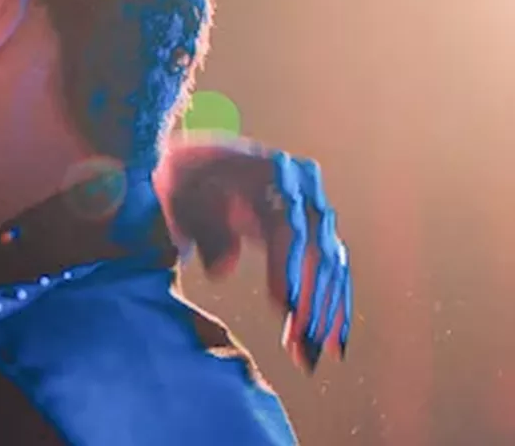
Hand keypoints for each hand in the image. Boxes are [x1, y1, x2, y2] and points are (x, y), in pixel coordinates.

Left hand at [155, 133, 351, 371]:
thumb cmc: (183, 179)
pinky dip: (333, 305)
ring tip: (315, 355)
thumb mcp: (181, 197)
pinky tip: (332, 341)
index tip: (286, 305)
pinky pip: (331, 269)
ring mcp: (313, 208)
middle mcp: (302, 189)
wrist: (193, 159)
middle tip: (302, 347)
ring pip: (330, 266)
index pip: (289, 227)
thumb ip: (202, 230)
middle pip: (317, 250)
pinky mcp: (315, 229)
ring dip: (326, 313)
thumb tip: (221, 270)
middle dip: (313, 303)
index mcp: (271, 174)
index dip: (289, 267)